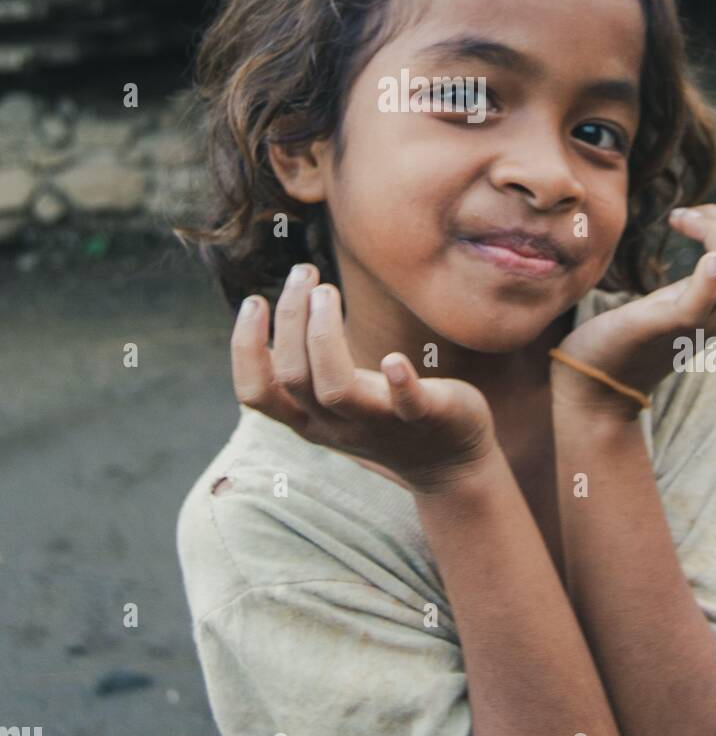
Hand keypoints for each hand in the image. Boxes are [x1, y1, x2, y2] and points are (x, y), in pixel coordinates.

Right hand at [230, 262, 497, 493]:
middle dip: (289, 318)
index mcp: (309, 419)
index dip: (245, 348)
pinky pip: (408, 406)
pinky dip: (398, 383)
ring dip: (324, 336)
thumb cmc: (382, 415)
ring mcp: (379, 424)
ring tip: (327, 291)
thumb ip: (305, 370)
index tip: (253, 301)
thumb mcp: (332, 400)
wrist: (450, 462)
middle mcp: (336, 425)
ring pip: (336, 389)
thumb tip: (273, 314)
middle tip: (303, 272)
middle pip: (293, 377)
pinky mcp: (425, 418)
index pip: (256, 393)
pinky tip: (393, 358)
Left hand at [551, 205, 715, 419]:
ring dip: (715, 229)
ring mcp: (696, 325)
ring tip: (678, 220)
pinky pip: (699, 303)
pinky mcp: (663, 328)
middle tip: (690, 216)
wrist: (594, 382)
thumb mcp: (675, 304)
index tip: (715, 219)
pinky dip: (703, 271)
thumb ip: (698, 285)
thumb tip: (708, 250)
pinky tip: (683, 240)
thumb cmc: (627, 337)